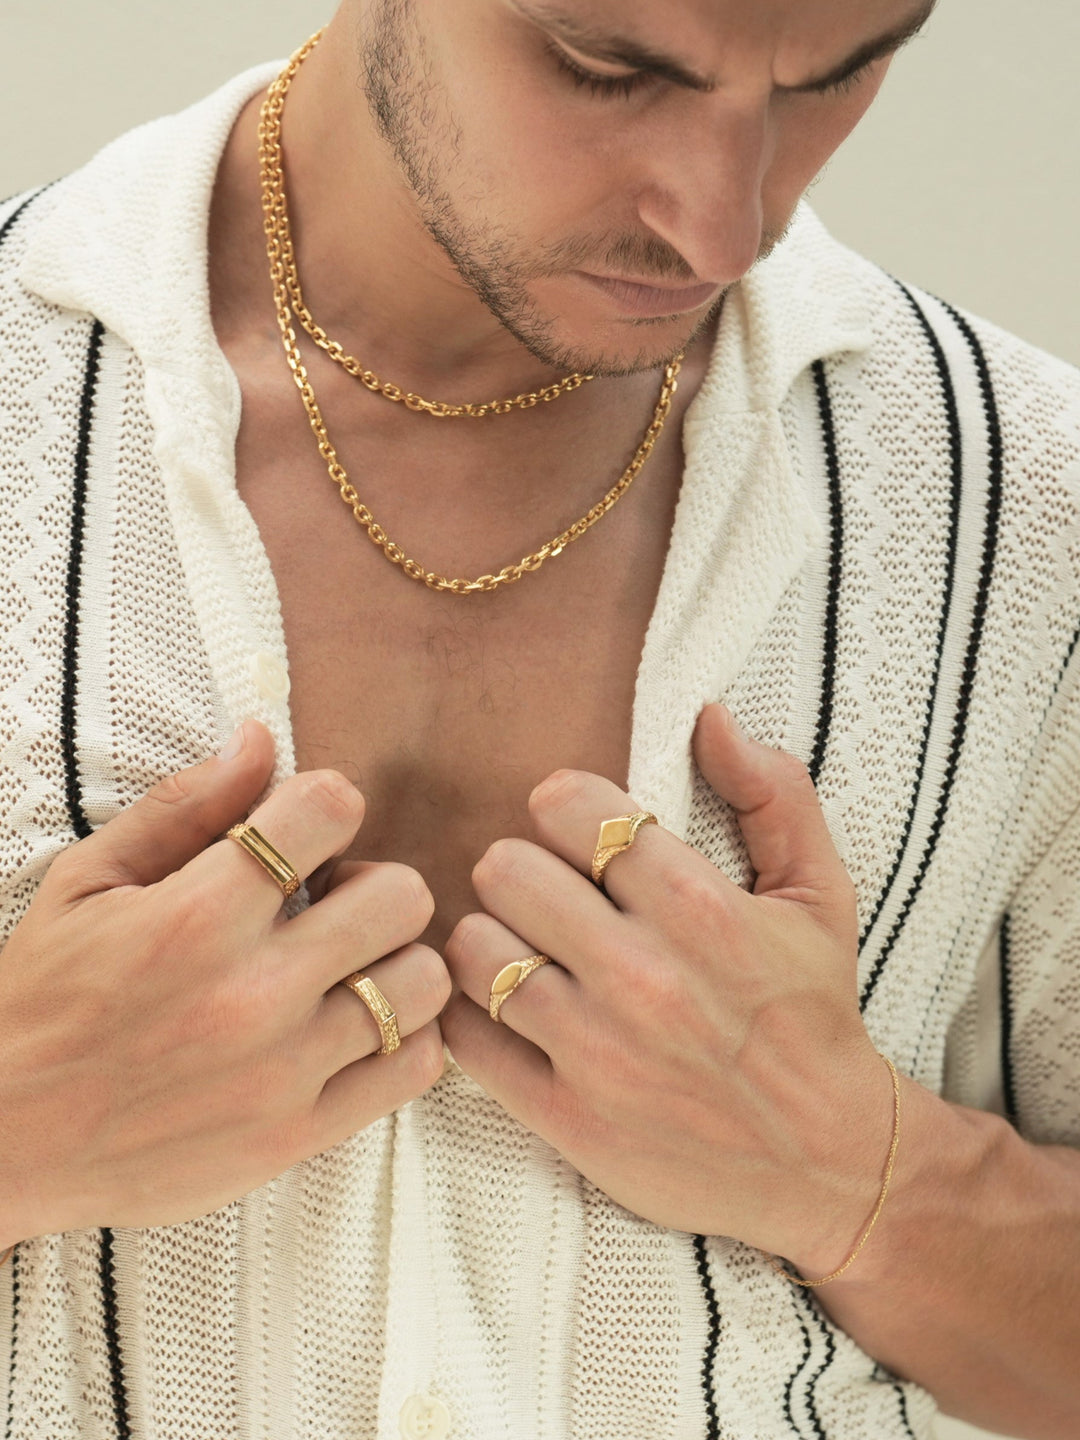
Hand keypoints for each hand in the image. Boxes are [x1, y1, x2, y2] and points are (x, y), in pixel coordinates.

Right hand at [0, 719, 448, 1248]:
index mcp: (195, 915)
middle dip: (372, 883)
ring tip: (345, 971)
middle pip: (402, 895)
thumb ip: (184, 807)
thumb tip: (263, 738)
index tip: (303, 834)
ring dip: (394, 962)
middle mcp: (251, 993)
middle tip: (329, 906)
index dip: (325, 805)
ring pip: (422, 982)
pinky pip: (414, 1067)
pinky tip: (353, 1027)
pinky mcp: (297, 1136)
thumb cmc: (41, 1001)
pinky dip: (401, 1036)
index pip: (330, 808)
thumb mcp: (87, 884)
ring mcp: (282, 1071)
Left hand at [441, 704, 893, 1274]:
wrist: (826, 1161)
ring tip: (524, 950)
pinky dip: (472, 1016)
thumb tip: (711, 717)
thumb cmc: (814, 1015)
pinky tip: (509, 1009)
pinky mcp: (564, 1115)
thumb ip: (774, 795)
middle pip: (505, 871)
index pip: (570, 808)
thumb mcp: (821, 895)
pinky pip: (466, 1038)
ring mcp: (597, 1051)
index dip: (562, 805)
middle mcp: (642, 976)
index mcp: (700, 908)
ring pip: (472, 951)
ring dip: (491, 941)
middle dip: (520, 870)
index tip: (576, 829)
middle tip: (545, 893)